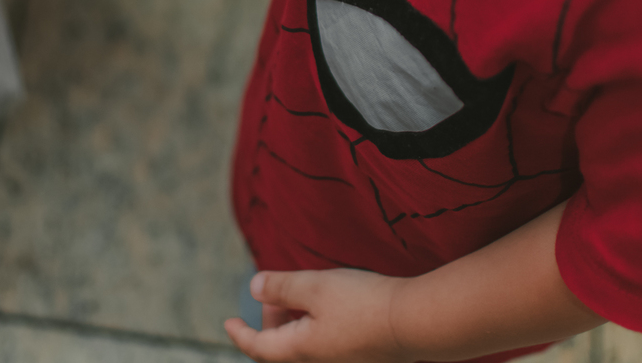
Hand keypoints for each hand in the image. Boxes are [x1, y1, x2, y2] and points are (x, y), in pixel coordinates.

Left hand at [225, 269, 416, 362]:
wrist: (414, 322)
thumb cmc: (362, 303)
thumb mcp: (314, 286)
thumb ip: (280, 287)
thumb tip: (254, 288)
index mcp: (301, 350)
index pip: (259, 348)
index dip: (241, 334)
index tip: (227, 323)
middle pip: (281, 347)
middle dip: (271, 320)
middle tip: (275, 293)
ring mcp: (341, 361)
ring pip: (304, 344)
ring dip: (294, 321)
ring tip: (301, 294)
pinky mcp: (360, 356)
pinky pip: (324, 344)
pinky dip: (314, 324)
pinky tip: (328, 303)